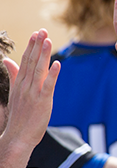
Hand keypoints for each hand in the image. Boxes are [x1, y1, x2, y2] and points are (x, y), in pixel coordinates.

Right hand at [2, 29, 59, 148]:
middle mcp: (25, 86)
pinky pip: (48, 86)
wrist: (18, 136)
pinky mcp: (42, 102)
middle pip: (31, 62)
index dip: (31, 47)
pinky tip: (57, 64)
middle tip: (42, 30)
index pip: (25, 61)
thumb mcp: (15, 92)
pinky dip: (52, 75)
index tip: (36, 33)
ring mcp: (33, 93)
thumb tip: (7, 60)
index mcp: (19, 83)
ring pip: (39, 70)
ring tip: (48, 40)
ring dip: (43, 55)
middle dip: (37, 46)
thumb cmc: (20, 115)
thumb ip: (14, 75)